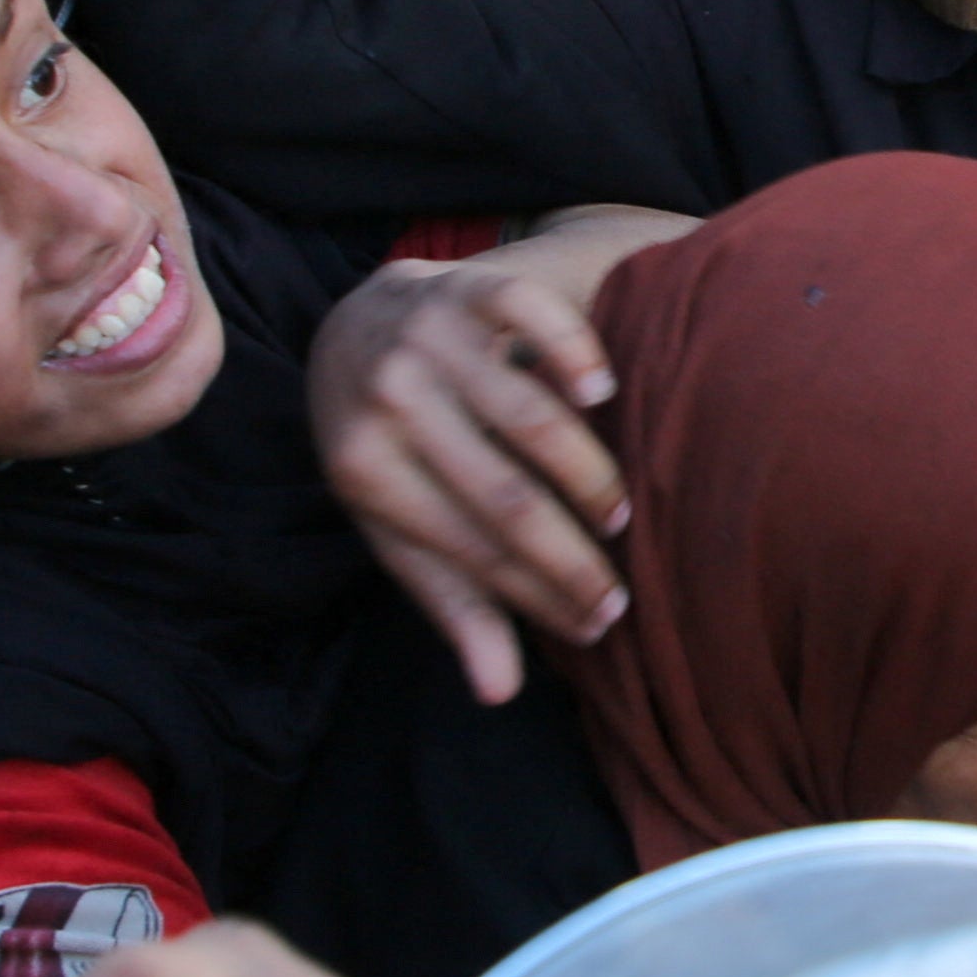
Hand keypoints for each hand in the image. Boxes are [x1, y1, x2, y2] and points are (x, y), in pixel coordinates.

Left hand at [305, 208, 695, 701]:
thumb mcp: (396, 524)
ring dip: (587, 474)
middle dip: (574, 555)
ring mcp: (428, 337)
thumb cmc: (386, 445)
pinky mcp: (468, 285)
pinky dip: (576, 355)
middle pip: (506, 497)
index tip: (598, 623)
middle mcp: (389, 400)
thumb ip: (450, 599)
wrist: (352, 325)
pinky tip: (603, 394)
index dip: (540, 594)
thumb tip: (497, 691)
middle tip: (623, 591)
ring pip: (531, 419)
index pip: (471, 549)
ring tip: (619, 513)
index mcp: (363, 469)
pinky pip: (535, 318)